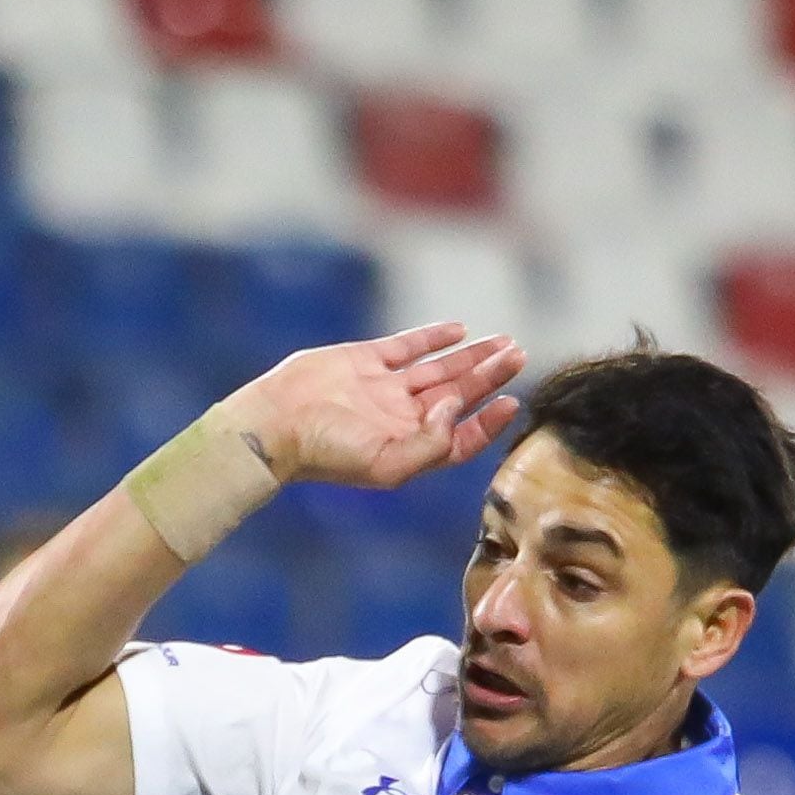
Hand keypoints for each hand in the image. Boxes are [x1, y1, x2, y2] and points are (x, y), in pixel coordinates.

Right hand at [219, 323, 527, 491]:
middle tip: (519, 356)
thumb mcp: (386, 465)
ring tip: (504, 344)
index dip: (489, 421)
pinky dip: (433, 337)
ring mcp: (384, 388)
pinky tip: (459, 330)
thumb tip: (457, 406)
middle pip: (458, 396)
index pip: (461, 436)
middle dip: (490, 377)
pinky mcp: (364, 361)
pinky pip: (407, 347)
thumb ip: (432, 443)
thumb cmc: (326, 454)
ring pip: (440, 369)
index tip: (512, 402)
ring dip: (472, 357)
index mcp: (409, 446)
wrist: (276, 423)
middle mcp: (402, 418)